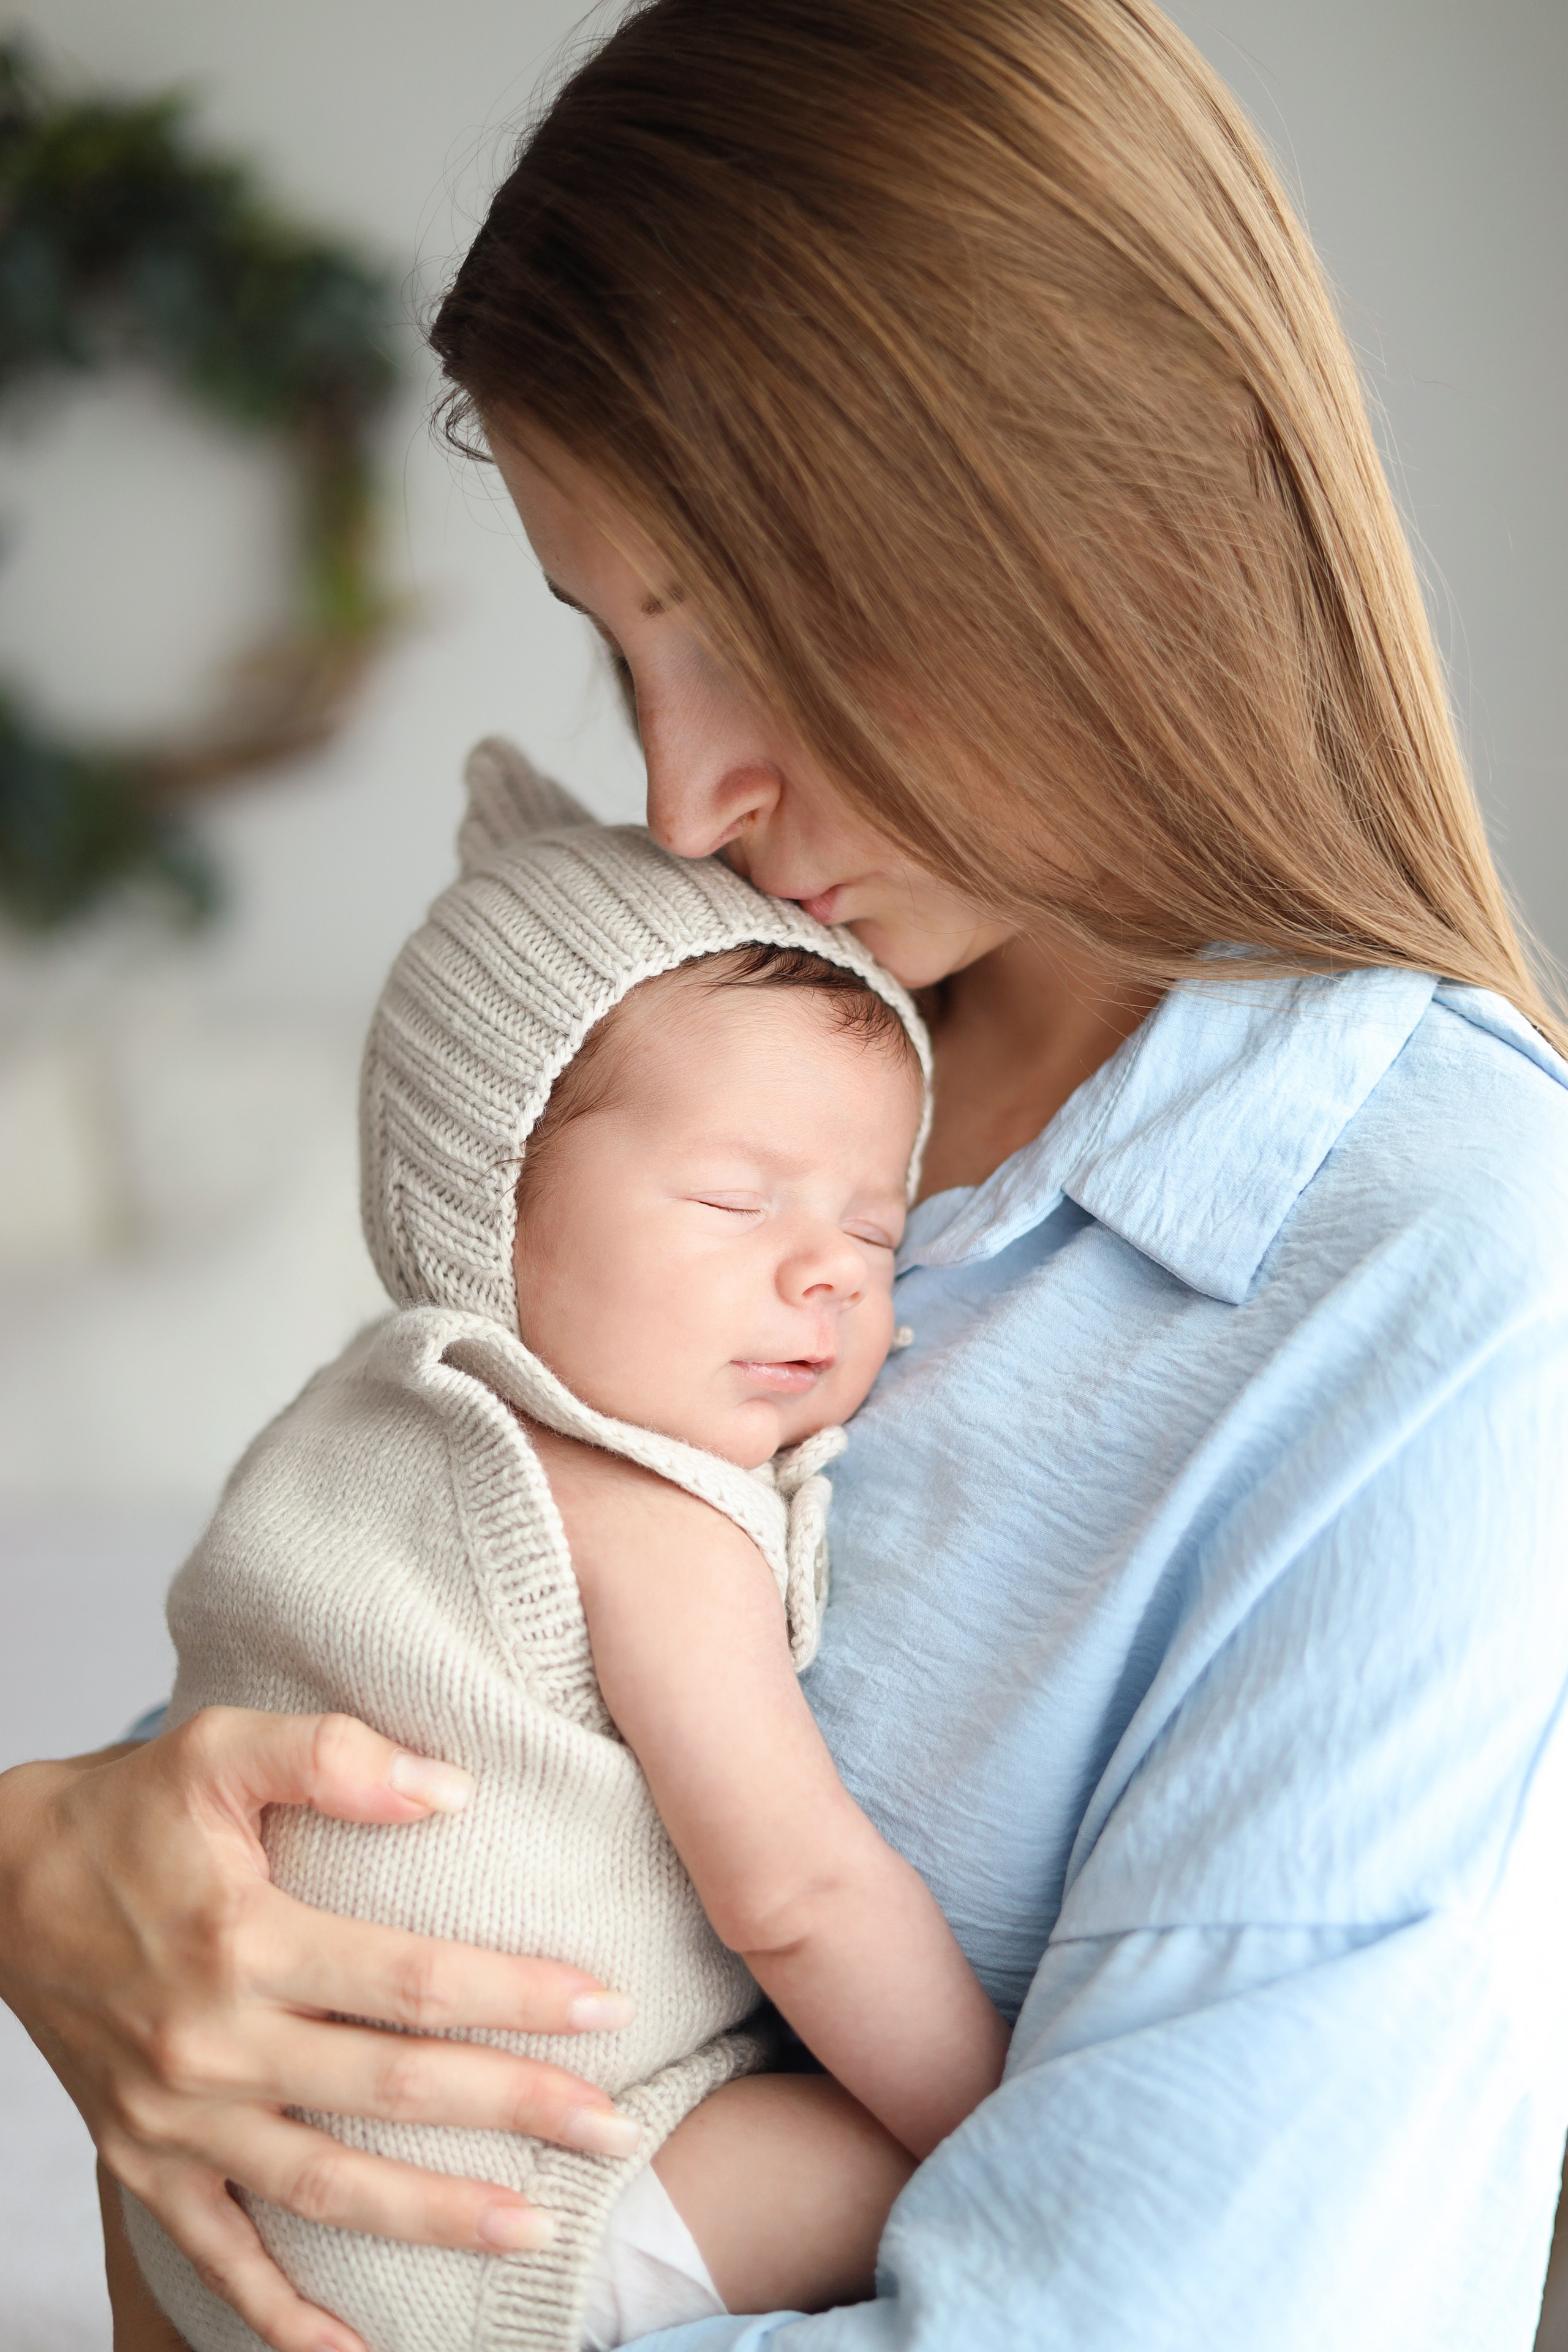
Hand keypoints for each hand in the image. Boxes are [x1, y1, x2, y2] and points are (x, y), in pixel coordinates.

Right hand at [0, 1709, 638, 2351]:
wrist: (2, 1881)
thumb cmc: (129, 1810)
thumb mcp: (220, 1745)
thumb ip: (334, 1754)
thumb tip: (451, 1791)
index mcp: (242, 1938)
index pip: (409, 1978)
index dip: (514, 1995)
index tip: (604, 2008)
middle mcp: (212, 2041)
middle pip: (391, 2088)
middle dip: (515, 2111)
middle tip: (615, 2127)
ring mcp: (177, 2117)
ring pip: (327, 2187)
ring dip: (435, 2215)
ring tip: (535, 2228)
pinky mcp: (144, 2163)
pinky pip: (222, 2254)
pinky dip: (283, 2315)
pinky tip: (357, 2349)